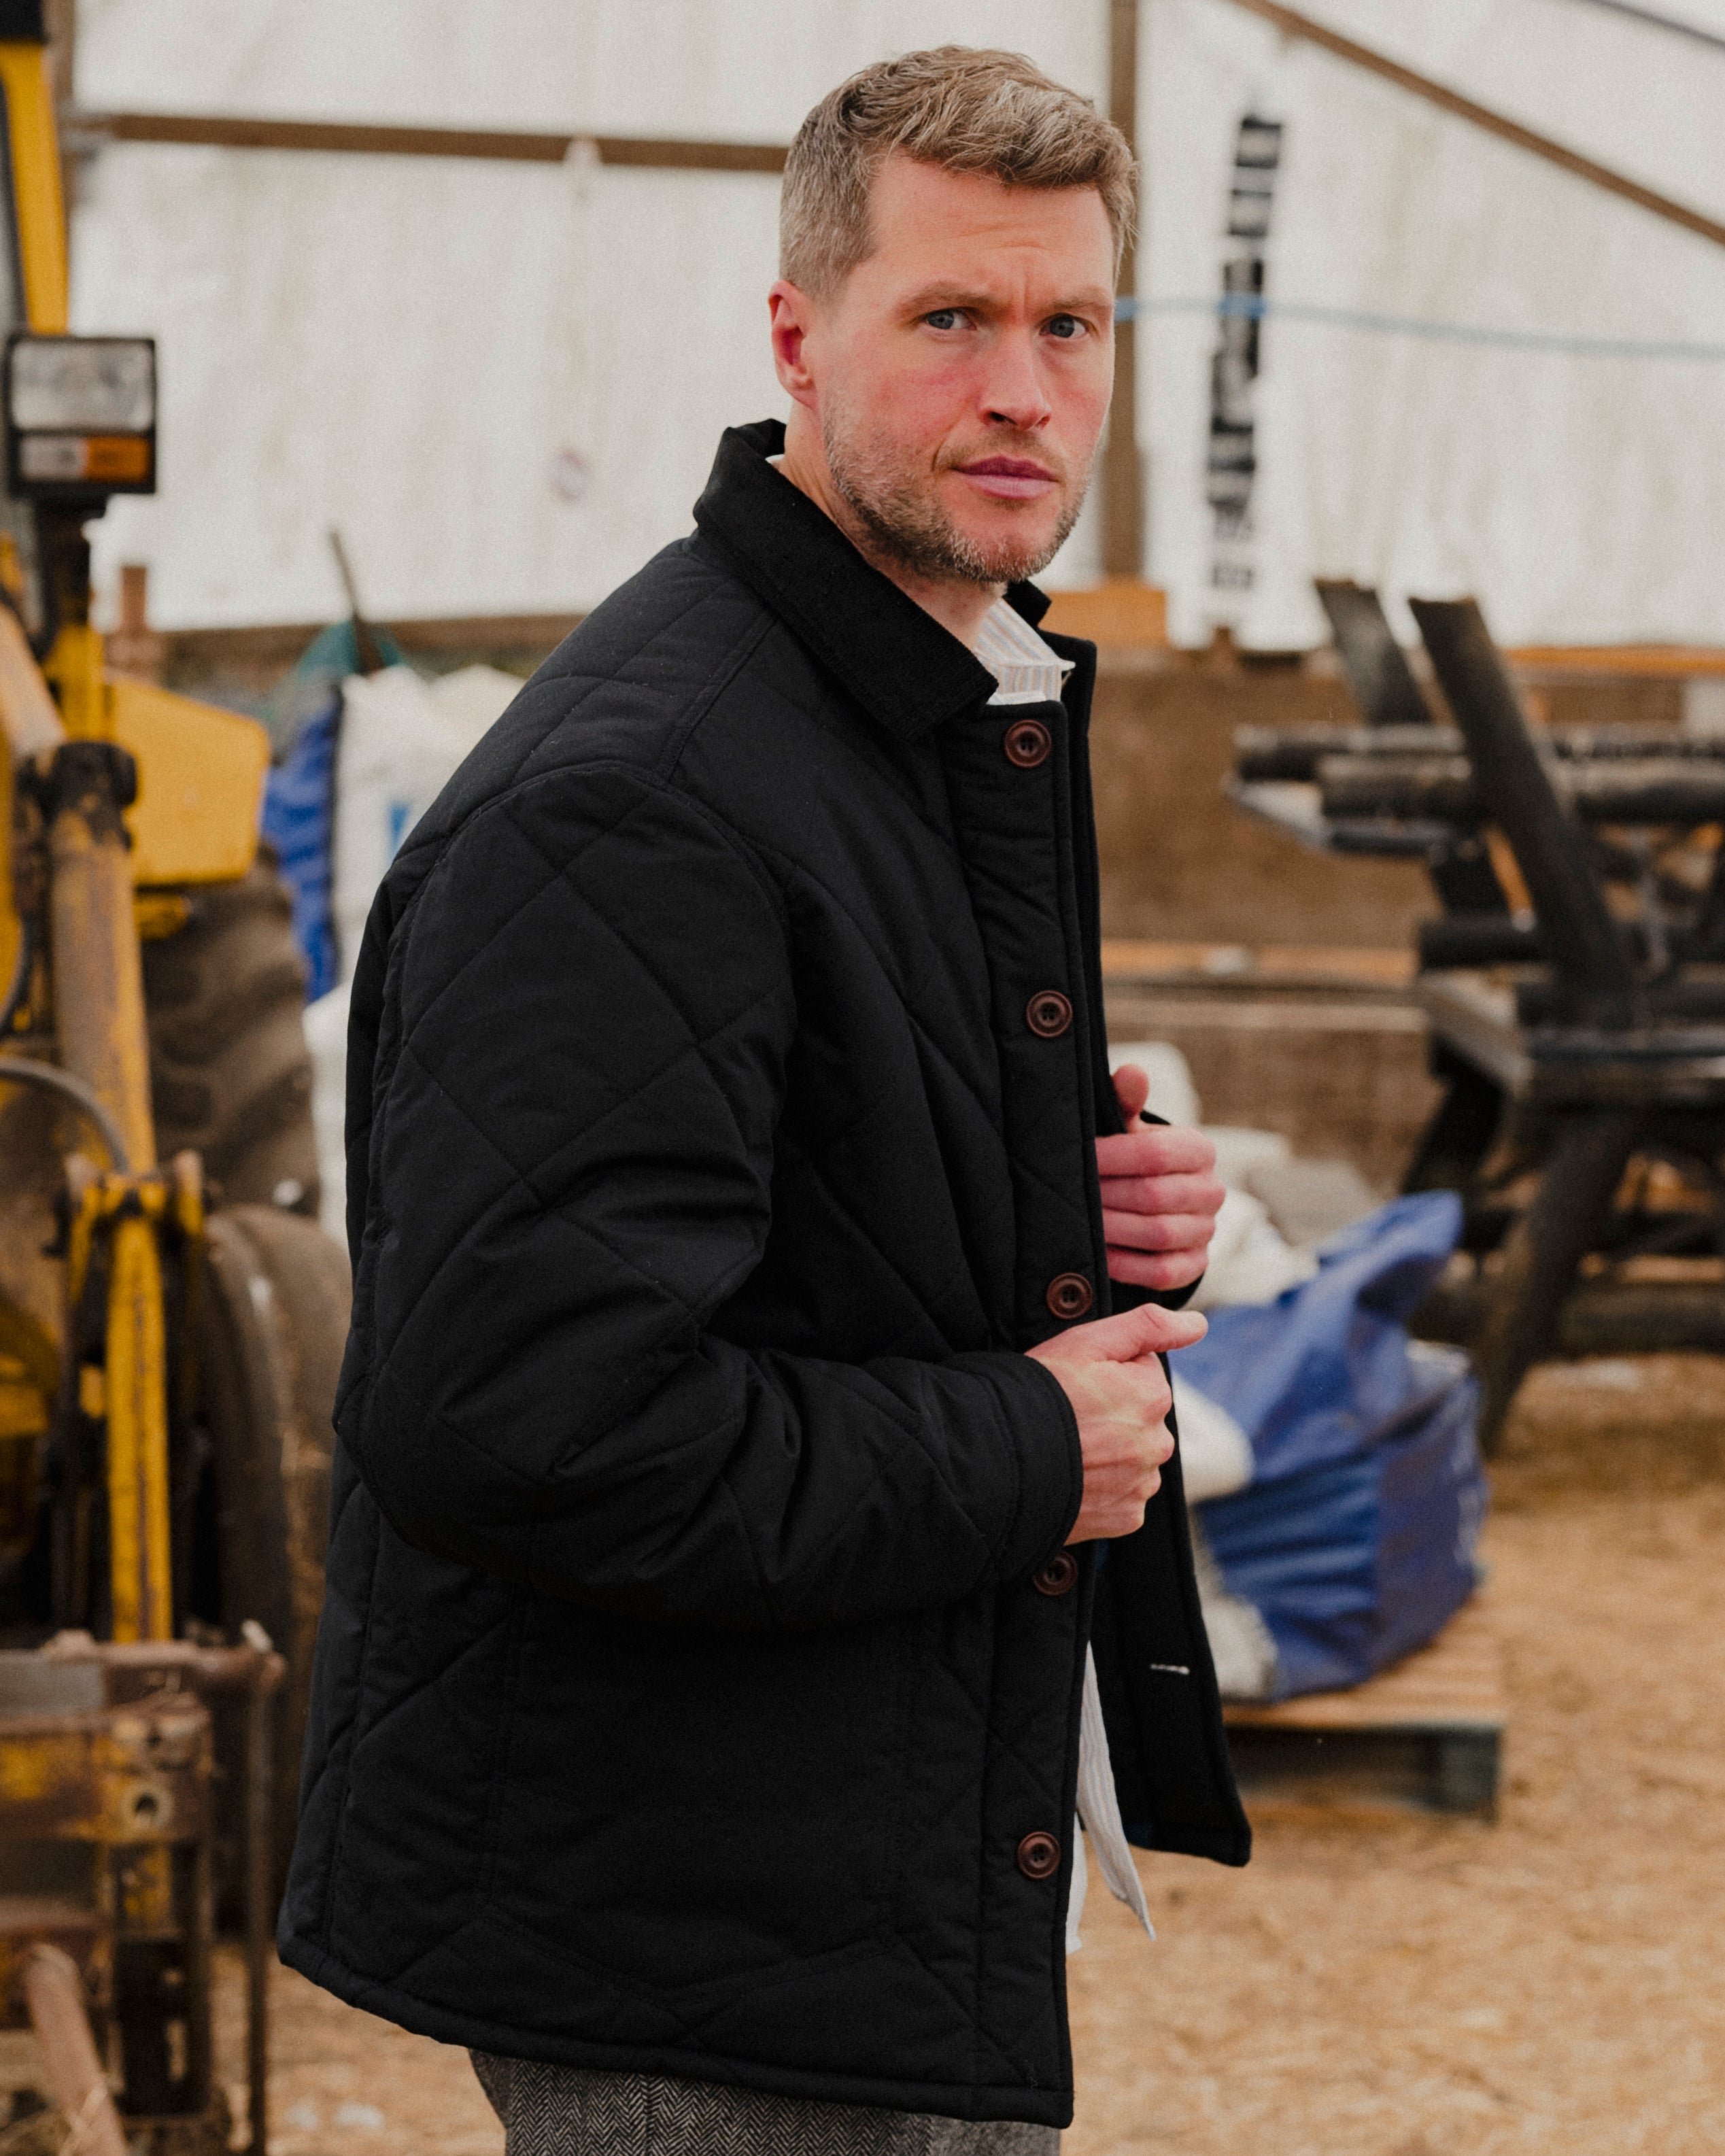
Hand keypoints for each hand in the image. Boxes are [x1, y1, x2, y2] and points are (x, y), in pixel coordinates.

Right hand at [1027, 1301, 1207, 1542]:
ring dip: (1109, 1452)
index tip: (1075, 1383)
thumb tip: (1198, 1325)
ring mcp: (1142, 1484)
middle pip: (1139, 1418)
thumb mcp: (1086, 1343)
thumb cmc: (1038, 1397)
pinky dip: (1103, 1488)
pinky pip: (1123, 1496)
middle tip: (1068, 1417)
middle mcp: (1157, 1443)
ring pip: (1132, 1458)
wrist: (997, 1463)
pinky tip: (1074, 1476)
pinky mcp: (1127, 1517)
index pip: (1141, 1374)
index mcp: (1153, 1396)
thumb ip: (1149, 1326)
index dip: (1104, 1373)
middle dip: (1112, 1414)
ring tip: (1067, 1449)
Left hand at [1096, 1064, 1224, 1292]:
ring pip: (1159, 1234)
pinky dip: (1127, 1265)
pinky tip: (1098, 1256)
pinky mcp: (1196, 1265)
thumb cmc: (1130, 1158)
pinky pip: (1162, 1271)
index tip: (1078, 1158)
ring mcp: (1207, 1231)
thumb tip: (1132, 1073)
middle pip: (1154, 1196)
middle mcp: (1211, 1190)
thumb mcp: (1127, 1129)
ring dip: (1112, 1230)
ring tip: (1077, 1223)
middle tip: (1067, 1195)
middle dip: (1105, 1196)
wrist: (1149, 1202)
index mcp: (1198, 1150)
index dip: (1111, 1158)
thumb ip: (1125, 1102)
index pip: (1155, 1154)